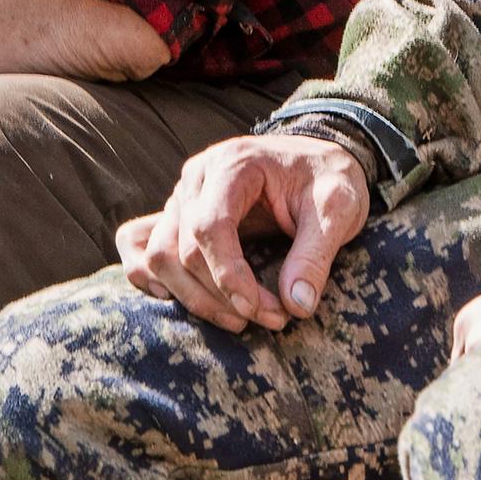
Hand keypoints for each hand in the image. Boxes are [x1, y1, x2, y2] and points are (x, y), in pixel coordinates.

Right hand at [118, 133, 368, 331]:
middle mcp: (197, 178)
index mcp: (232, 165)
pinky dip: (149, 277)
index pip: (209, 227)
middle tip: (271, 320)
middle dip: (221, 295)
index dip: (230, 277)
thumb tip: (296, 306)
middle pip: (181, 248)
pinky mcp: (179, 215)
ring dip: (192, 297)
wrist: (316, 160)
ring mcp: (182, 196)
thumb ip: (316, 255)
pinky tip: (178, 300)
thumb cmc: (329, 178)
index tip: (265, 312)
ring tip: (239, 319)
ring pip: (160, 255)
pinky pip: (141, 245)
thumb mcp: (339, 208)